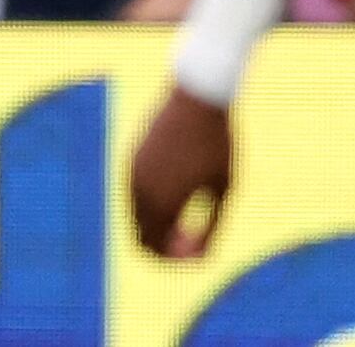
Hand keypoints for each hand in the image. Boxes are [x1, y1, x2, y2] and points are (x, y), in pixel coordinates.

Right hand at [129, 88, 235, 258]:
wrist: (197, 94)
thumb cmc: (216, 142)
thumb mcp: (224, 188)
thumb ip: (212, 226)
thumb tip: (199, 255)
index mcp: (161, 201)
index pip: (155, 250)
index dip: (177, 259)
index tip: (200, 249)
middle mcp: (138, 190)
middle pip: (140, 238)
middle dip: (164, 246)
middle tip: (193, 238)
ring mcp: (131, 172)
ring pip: (136, 216)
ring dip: (159, 224)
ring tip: (190, 209)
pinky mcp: (131, 157)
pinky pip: (135, 194)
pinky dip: (152, 203)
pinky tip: (179, 189)